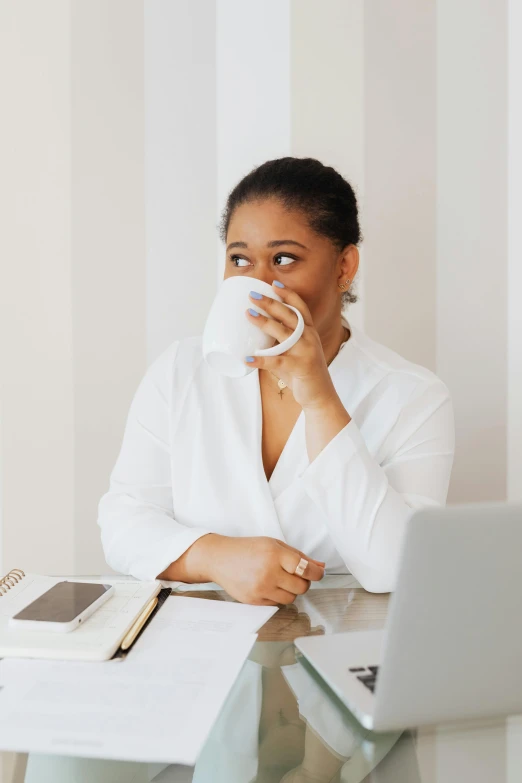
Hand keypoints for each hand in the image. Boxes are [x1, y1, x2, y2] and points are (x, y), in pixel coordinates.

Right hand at [207, 535, 324, 604]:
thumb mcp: (273, 544)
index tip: (318, 573)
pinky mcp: (254, 601)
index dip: (316, 573)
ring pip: (291, 598)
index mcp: (274, 554)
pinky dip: (277, 596)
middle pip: (301, 587)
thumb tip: (320, 567)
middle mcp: (268, 572)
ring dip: (290, 590)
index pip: (305, 569)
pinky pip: (277, 604)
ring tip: (279, 580)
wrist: (220, 559)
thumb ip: (298, 556)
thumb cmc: (248, 549)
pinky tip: (267, 585)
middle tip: (295, 575)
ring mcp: (261, 588)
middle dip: (302, 582)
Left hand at [244, 282, 337, 408]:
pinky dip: (261, 360)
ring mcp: (306, 351)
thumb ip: (280, 342)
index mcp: (310, 332)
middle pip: (289, 315)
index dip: (288, 294)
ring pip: (283, 333)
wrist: (319, 395)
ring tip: (248, 314)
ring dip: (264, 322)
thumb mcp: (295, 351)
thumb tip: (255, 334)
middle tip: (253, 295)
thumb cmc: (302, 371)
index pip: (300, 307)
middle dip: (271, 303)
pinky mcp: (300, 367)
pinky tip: (248, 358)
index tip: (274, 283)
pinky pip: (277, 361)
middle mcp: (310, 338)